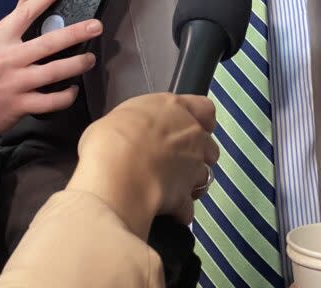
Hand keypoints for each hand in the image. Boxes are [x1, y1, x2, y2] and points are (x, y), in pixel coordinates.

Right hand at [0, 0, 101, 153]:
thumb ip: (8, 26)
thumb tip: (25, 1)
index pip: (24, 14)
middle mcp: (7, 59)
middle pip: (48, 43)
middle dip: (76, 33)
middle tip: (97, 26)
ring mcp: (15, 84)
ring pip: (55, 71)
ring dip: (77, 64)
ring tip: (90, 58)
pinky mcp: (20, 106)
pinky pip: (51, 101)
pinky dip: (66, 95)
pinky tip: (72, 89)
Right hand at [68, 93, 217, 237]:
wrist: (116, 176)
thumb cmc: (111, 141)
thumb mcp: (116, 117)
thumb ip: (136, 123)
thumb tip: (129, 132)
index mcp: (174, 109)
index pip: (204, 109)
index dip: (199, 120)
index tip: (187, 127)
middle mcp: (191, 135)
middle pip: (209, 146)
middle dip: (196, 156)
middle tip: (172, 161)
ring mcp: (192, 167)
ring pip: (204, 177)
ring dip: (189, 183)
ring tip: (166, 187)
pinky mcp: (186, 196)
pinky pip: (187, 207)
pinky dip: (178, 211)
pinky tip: (161, 210)